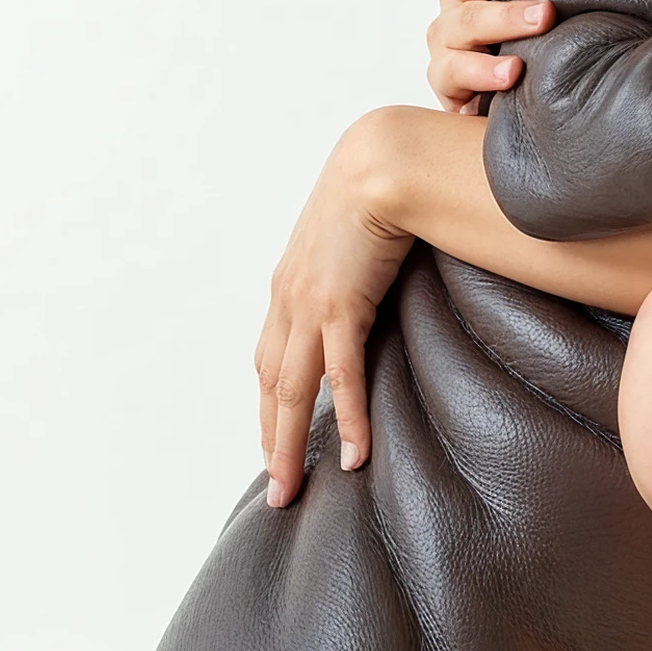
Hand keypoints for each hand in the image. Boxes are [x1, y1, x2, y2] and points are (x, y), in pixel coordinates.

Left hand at [255, 115, 416, 507]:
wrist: (381, 160)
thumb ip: (357, 266)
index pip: (271, 359)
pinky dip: (345, 417)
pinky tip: (353, 455)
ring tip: (293, 489)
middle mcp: (289, 300)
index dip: (270, 405)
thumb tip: (377, 282)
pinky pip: (340, 375)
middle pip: (270, 386)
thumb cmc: (379, 185)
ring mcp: (308, 304)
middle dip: (270, 441)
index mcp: (291, 285)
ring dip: (289, 445)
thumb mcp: (355, 234)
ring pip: (290, 391)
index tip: (274, 442)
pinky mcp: (338, 305)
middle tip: (278, 490)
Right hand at [427, 0, 558, 110]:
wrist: (505, 103)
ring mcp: (446, 51)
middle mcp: (453, 15)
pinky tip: (511, 75)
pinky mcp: (448, 89)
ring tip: (531, 41)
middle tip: (547, 10)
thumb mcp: (521, 0)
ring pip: (459, 32)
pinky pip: (453, 76)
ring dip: (496, 31)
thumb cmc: (517, 44)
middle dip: (507, 1)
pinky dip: (481, 74)